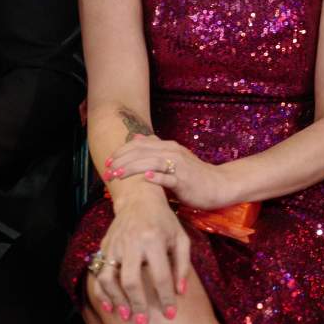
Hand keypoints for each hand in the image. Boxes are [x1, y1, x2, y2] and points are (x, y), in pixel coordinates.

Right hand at [91, 185, 190, 323]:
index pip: (160, 275)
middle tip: (144, 323)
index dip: (166, 297)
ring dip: (117, 301)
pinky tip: (109, 306)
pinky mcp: (104, 247)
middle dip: (138, 304)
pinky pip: (98, 274)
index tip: (171, 314)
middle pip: (132, 280)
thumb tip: (180, 292)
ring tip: (126, 317)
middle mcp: (132, 243)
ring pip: (109, 279)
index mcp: (154, 240)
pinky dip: (102, 292)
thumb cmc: (165, 221)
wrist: (139, 200)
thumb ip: (183, 264)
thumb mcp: (181, 238)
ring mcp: (114, 245)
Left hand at [106, 135, 233, 210]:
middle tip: (106, 171)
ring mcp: (179, 166)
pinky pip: (169, 178)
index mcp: (168, 146)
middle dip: (121, 160)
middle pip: (142, 152)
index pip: (139, 144)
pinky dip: (157, 177)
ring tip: (117, 175)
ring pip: (152, 162)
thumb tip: (135, 138)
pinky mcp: (184, 181)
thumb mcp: (174, 157)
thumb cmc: (193, 174)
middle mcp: (173, 152)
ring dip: (132, 168)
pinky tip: (146, 178)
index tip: (106, 162)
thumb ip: (155, 149)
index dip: (120, 152)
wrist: (217, 185)